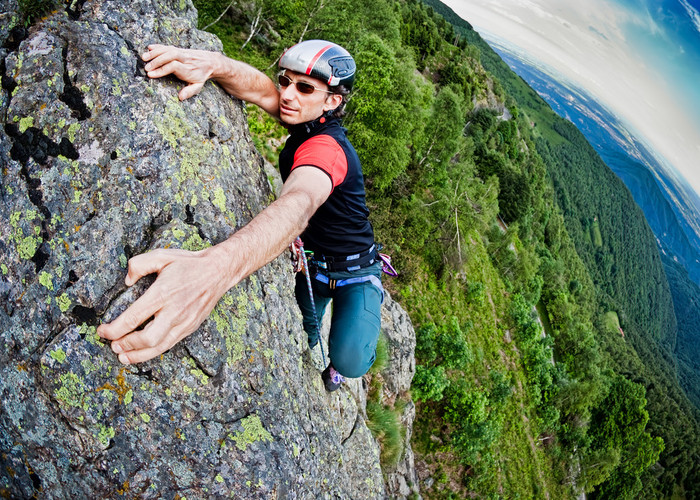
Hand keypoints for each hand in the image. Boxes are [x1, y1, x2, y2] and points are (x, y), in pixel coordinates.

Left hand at [97, 246, 232, 363]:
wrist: (219, 271)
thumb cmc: (189, 264)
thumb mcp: (162, 255)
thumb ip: (139, 264)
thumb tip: (127, 281)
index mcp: (164, 293)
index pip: (134, 317)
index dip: (115, 329)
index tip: (103, 331)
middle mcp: (174, 311)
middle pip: (147, 339)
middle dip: (126, 345)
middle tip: (112, 345)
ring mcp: (184, 322)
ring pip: (159, 347)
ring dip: (138, 355)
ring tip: (123, 356)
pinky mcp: (190, 327)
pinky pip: (170, 344)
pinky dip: (154, 352)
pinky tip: (143, 352)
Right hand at [142, 44, 218, 99]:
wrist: (211, 62)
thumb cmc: (202, 75)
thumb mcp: (198, 86)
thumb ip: (190, 91)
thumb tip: (181, 98)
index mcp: (188, 69)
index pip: (173, 67)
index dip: (161, 70)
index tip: (151, 75)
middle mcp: (185, 59)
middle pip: (170, 56)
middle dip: (157, 61)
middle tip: (146, 68)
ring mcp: (182, 52)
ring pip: (168, 50)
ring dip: (155, 53)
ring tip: (144, 58)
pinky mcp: (179, 48)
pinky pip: (168, 46)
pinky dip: (158, 46)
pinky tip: (149, 48)